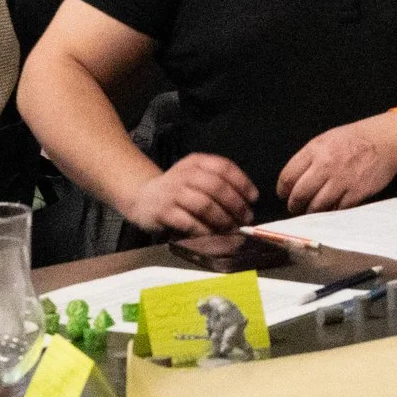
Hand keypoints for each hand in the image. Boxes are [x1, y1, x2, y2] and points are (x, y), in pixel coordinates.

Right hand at [124, 152, 256, 234]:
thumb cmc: (178, 189)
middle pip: (216, 186)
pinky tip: (212, 235)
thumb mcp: (196, 177)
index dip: (243, 183)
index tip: (253, 198)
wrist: (142, 197)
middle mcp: (184, 173)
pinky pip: (188, 222)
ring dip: (222, 219)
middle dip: (235, 205)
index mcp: (196, 162)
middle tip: (245, 218)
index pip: (224, 167)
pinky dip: (204, 230)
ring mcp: (171, 192)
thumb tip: (248, 202)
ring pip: (204, 205)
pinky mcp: (162, 211)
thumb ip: (219, 183)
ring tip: (231, 229)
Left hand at [278, 114, 396, 214]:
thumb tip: (293, 181)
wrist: (385, 141)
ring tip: (311, 210)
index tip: (284, 194)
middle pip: (300, 194)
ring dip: (310, 211)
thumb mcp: (327, 139)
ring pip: (316, 206)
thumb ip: (309, 158)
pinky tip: (330, 208)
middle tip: (294, 207)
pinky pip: (336, 210)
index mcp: (315, 150)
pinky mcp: (355, 194)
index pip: (288, 176)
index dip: (283, 189)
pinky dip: (331, 212)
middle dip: (294, 204)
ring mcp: (341, 181)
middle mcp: (326, 166)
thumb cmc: (355, 139)